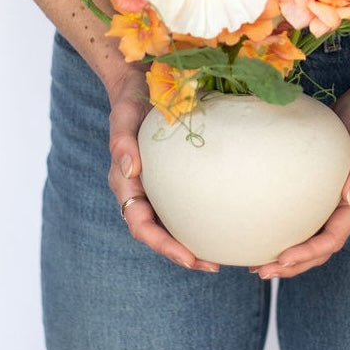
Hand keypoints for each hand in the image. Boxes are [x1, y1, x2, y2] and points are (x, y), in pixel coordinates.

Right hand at [106, 65, 219, 272]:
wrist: (139, 83)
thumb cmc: (130, 100)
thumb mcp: (123, 116)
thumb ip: (121, 142)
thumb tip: (130, 171)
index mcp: (126, 183)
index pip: (140, 225)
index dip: (162, 245)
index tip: (188, 257)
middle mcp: (142, 190)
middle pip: (159, 234)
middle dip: (182, 254)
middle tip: (212, 266)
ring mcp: (159, 184)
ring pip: (174, 222)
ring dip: (194, 241)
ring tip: (222, 254)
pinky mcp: (177, 174)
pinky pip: (188, 200)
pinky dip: (203, 215)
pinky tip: (228, 218)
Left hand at [252, 67, 349, 278]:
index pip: (333, 239)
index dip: (309, 253)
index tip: (282, 259)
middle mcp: (347, 207)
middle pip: (320, 248)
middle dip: (293, 265)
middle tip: (260, 271)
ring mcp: (334, 201)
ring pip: (311, 237)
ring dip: (288, 255)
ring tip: (258, 263)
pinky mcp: (322, 190)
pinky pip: (303, 215)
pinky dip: (286, 227)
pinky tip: (263, 225)